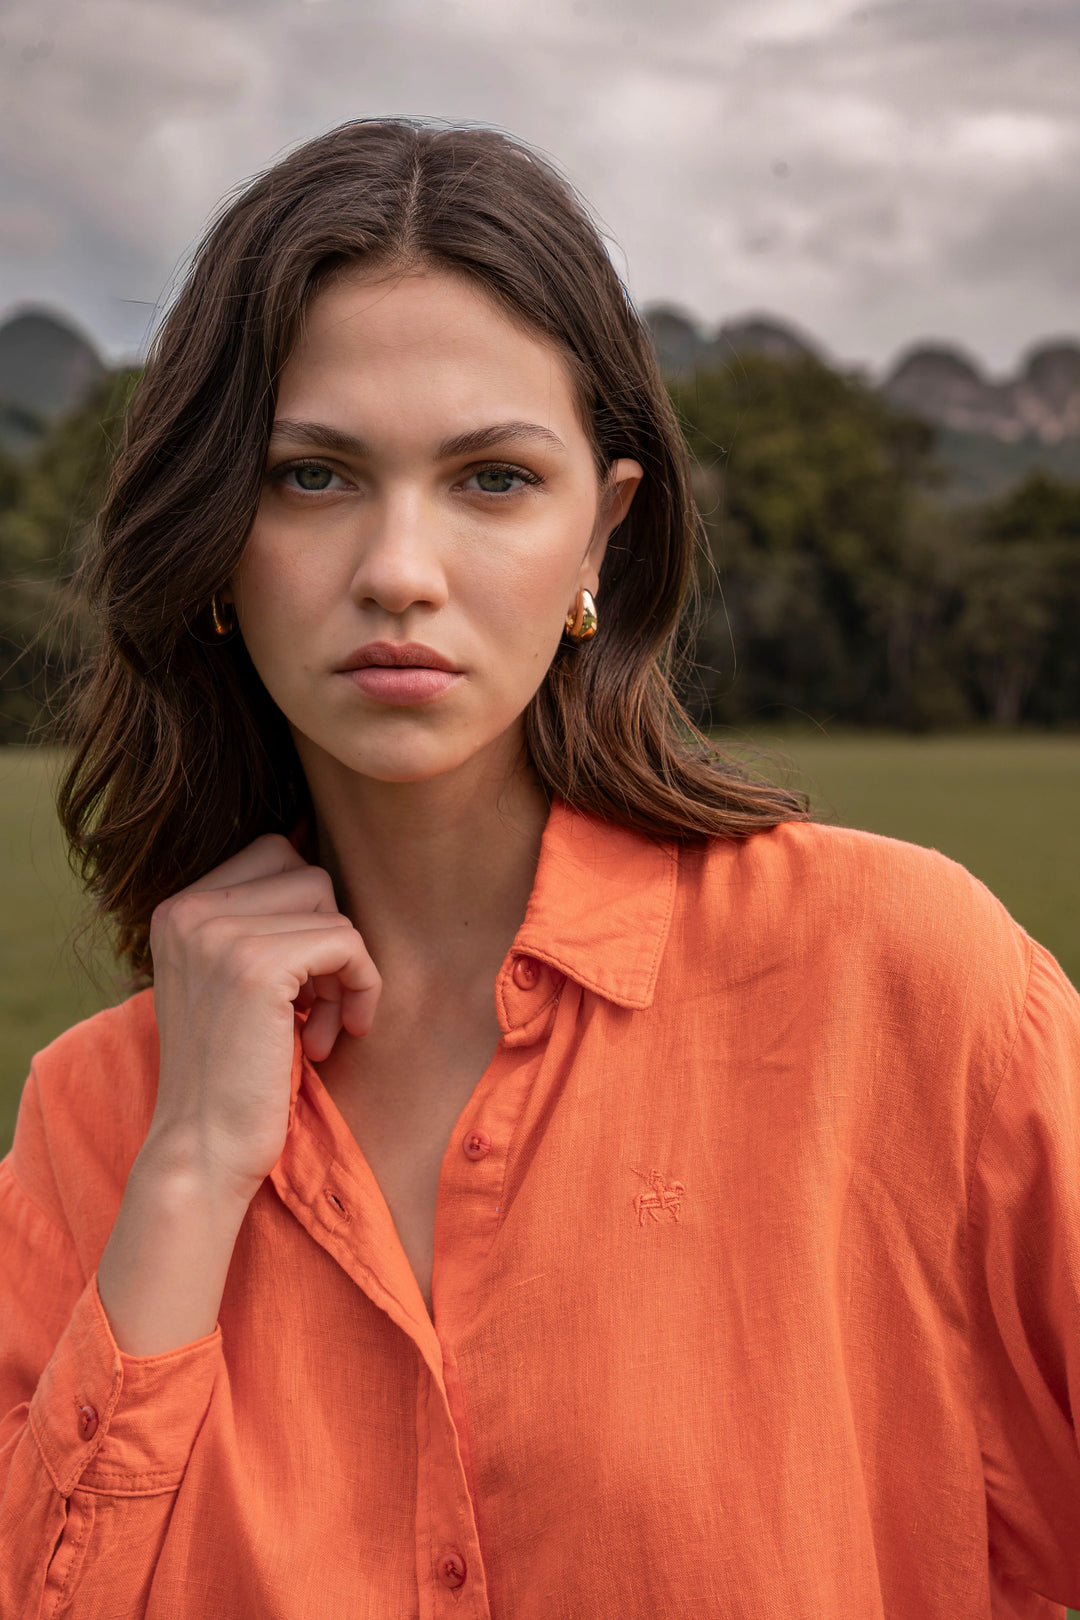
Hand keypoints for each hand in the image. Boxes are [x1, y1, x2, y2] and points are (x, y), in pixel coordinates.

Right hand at [144, 833, 379, 1203]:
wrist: (201, 1149)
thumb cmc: (229, 1073)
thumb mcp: (228, 980)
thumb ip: (258, 923)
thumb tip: (319, 860)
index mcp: (176, 910)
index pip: (274, 853)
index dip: (306, 914)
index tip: (302, 981)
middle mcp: (189, 911)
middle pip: (307, 874)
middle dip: (328, 937)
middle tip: (319, 1005)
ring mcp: (219, 936)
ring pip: (331, 908)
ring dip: (344, 970)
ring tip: (323, 1027)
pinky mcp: (257, 967)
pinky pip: (347, 943)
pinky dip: (362, 987)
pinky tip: (339, 1035)